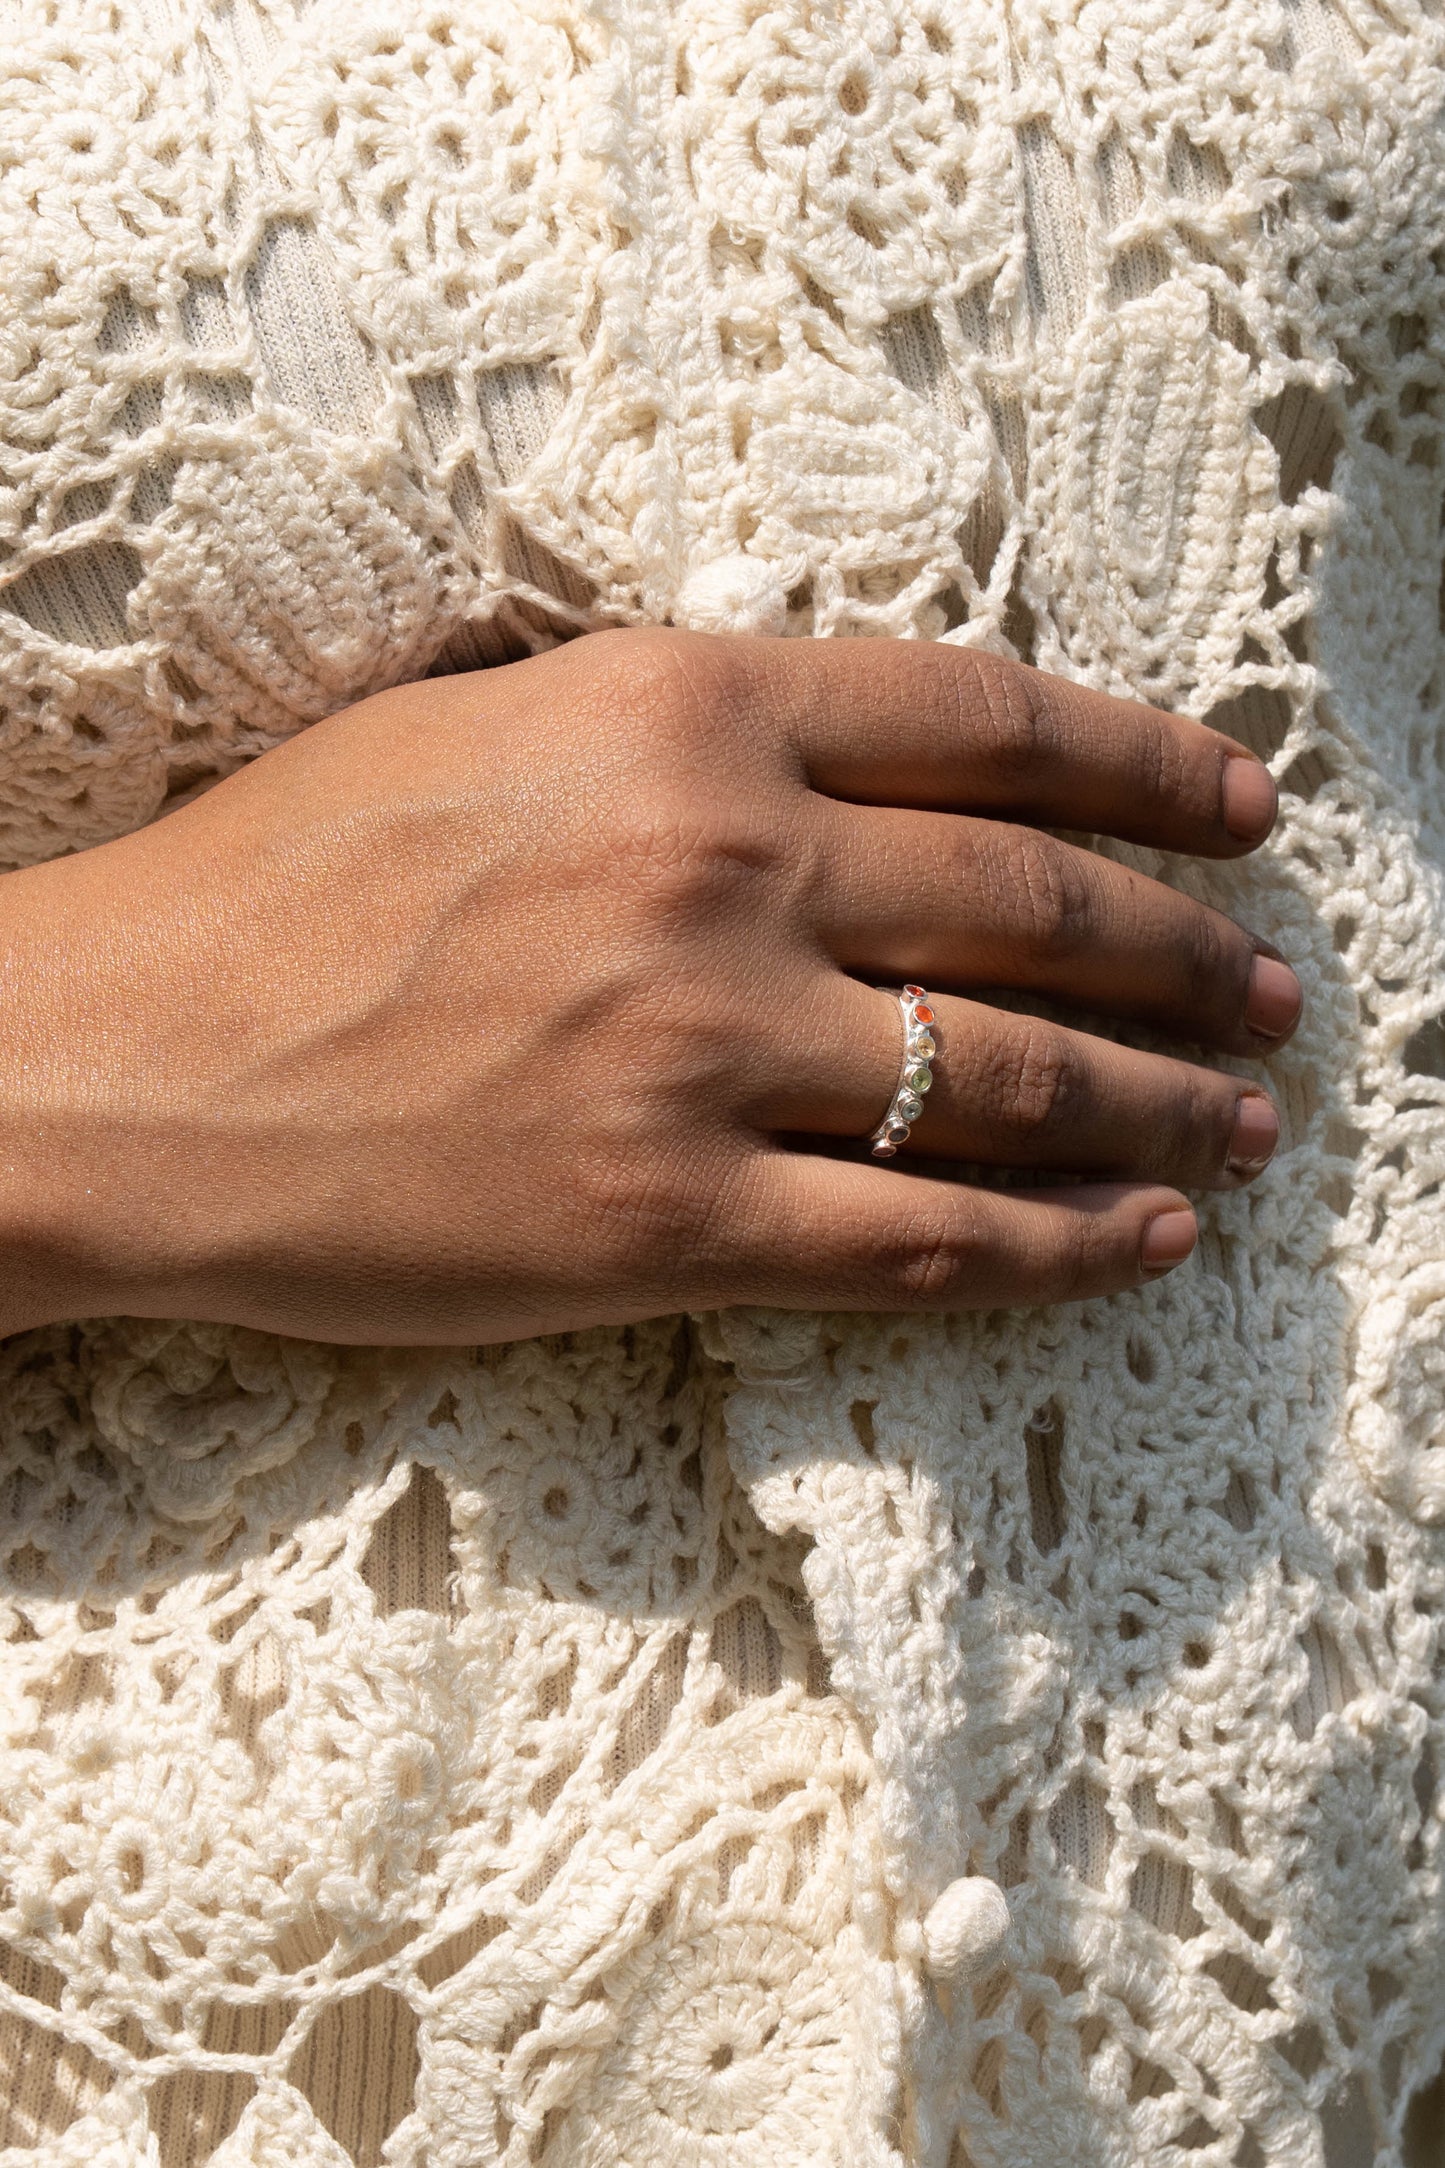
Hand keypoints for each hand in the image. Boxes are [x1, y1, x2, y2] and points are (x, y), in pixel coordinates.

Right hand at [0, 630, 1297, 1343]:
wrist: (119, 1066)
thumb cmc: (278, 882)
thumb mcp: (488, 724)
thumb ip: (677, 725)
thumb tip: (843, 759)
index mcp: (678, 709)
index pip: (986, 719)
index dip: (1146, 765)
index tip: (1237, 810)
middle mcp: (719, 866)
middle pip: (1037, 905)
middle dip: (1185, 952)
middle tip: (1268, 987)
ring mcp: (702, 1053)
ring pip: (1015, 1083)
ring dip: (1164, 1105)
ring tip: (1249, 1123)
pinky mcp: (666, 1223)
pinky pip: (924, 1242)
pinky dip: (1064, 1245)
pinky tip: (1145, 1240)